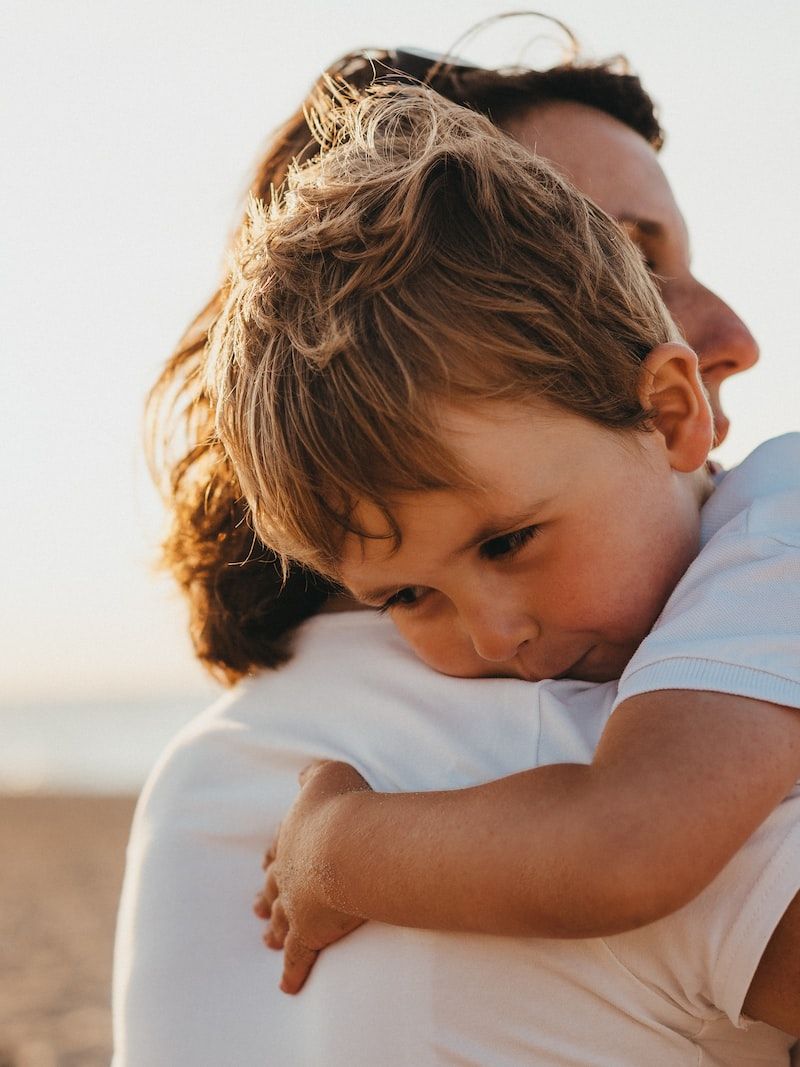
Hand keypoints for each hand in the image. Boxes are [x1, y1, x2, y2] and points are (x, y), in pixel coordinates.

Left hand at [254, 759, 371, 992]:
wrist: (348, 844)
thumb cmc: (343, 806)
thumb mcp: (327, 775)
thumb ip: (313, 774)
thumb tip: (303, 774)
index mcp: (292, 836)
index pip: (279, 848)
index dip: (274, 855)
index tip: (267, 863)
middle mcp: (288, 871)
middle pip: (272, 886)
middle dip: (265, 895)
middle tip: (256, 907)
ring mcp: (295, 904)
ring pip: (279, 921)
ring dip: (273, 930)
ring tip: (266, 939)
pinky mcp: (309, 933)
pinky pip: (297, 957)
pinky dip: (292, 972)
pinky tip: (287, 986)